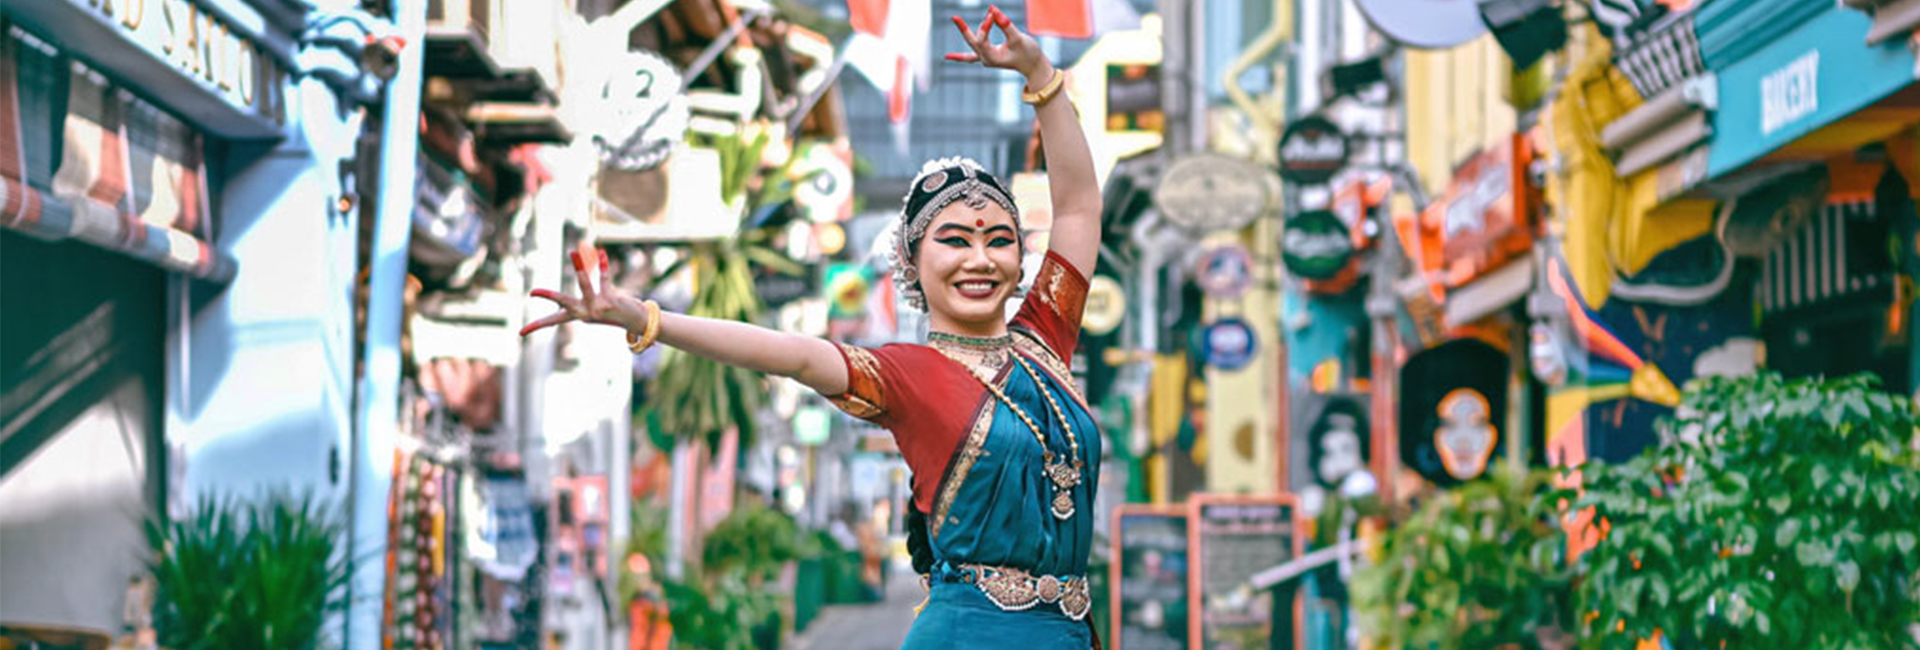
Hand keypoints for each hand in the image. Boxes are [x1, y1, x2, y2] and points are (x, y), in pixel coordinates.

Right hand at [520, 247, 648, 337]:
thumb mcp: (596, 305)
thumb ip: (586, 292)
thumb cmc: (614, 312)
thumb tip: (581, 272)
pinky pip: (604, 278)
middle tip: (533, 292)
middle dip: (549, 296)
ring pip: (585, 285)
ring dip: (580, 267)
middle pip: (563, 301)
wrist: (637, 321)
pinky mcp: (611, 300)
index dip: (536, 326)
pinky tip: (600, 252)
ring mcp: (598, 307)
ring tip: (573, 252)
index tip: (521, 333)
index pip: (553, 321)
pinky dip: (602, 265)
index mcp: (579, 315)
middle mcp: (585, 313)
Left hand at [945, 5, 1053, 83]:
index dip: (986, 25)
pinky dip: (960, 57)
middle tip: (954, 17)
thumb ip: (1005, 24)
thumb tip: (991, 9)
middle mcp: (986, 59)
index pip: (982, 38)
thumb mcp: (1018, 38)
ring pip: (973, 43)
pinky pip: (970, 56)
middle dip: (964, 28)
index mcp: (992, 58)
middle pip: (972, 41)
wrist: (1034, 66)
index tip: (992, 12)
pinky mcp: (988, 56)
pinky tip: (947, 57)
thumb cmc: (1029, 52)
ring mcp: (986, 59)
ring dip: (971, 30)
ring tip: (966, 19)